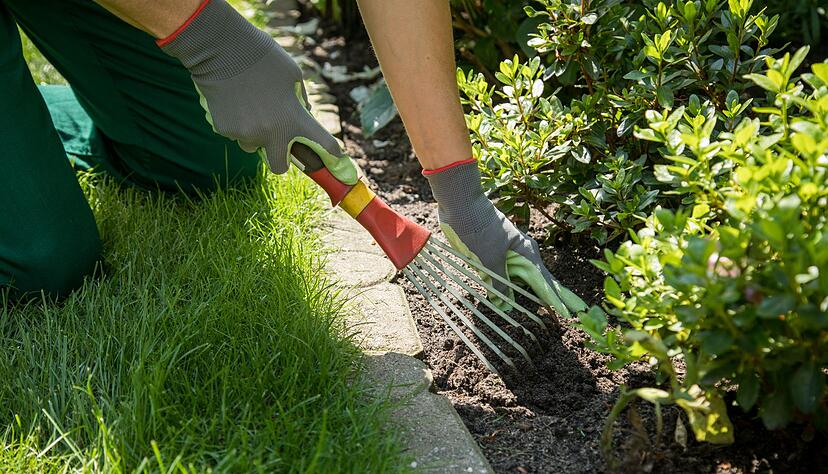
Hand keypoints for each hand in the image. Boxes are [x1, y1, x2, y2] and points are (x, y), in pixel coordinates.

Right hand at [158, 0, 343, 173]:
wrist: (221, 48)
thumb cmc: (263, 57)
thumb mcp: (294, 75)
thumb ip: (301, 100)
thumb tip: (303, 114)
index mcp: (294, 119)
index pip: (324, 146)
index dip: (331, 153)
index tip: (334, 156)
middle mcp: (271, 133)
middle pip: (279, 166)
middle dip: (281, 158)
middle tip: (279, 141)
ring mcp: (246, 134)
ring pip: (253, 145)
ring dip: (256, 135)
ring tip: (251, 107)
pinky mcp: (225, 130)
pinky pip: (235, 133)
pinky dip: (237, 122)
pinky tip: (234, 100)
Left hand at [425, 159, 585, 315]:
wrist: (461, 205)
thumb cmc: (479, 229)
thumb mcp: (490, 259)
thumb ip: (499, 283)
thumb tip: (506, 305)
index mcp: (527, 252)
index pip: (546, 282)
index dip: (557, 298)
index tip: (571, 313)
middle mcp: (522, 253)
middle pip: (539, 280)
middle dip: (551, 295)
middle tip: (572, 311)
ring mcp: (508, 252)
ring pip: (521, 278)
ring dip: (527, 292)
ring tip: (542, 309)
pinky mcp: (494, 252)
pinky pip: (505, 273)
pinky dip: (509, 285)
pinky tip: (509, 295)